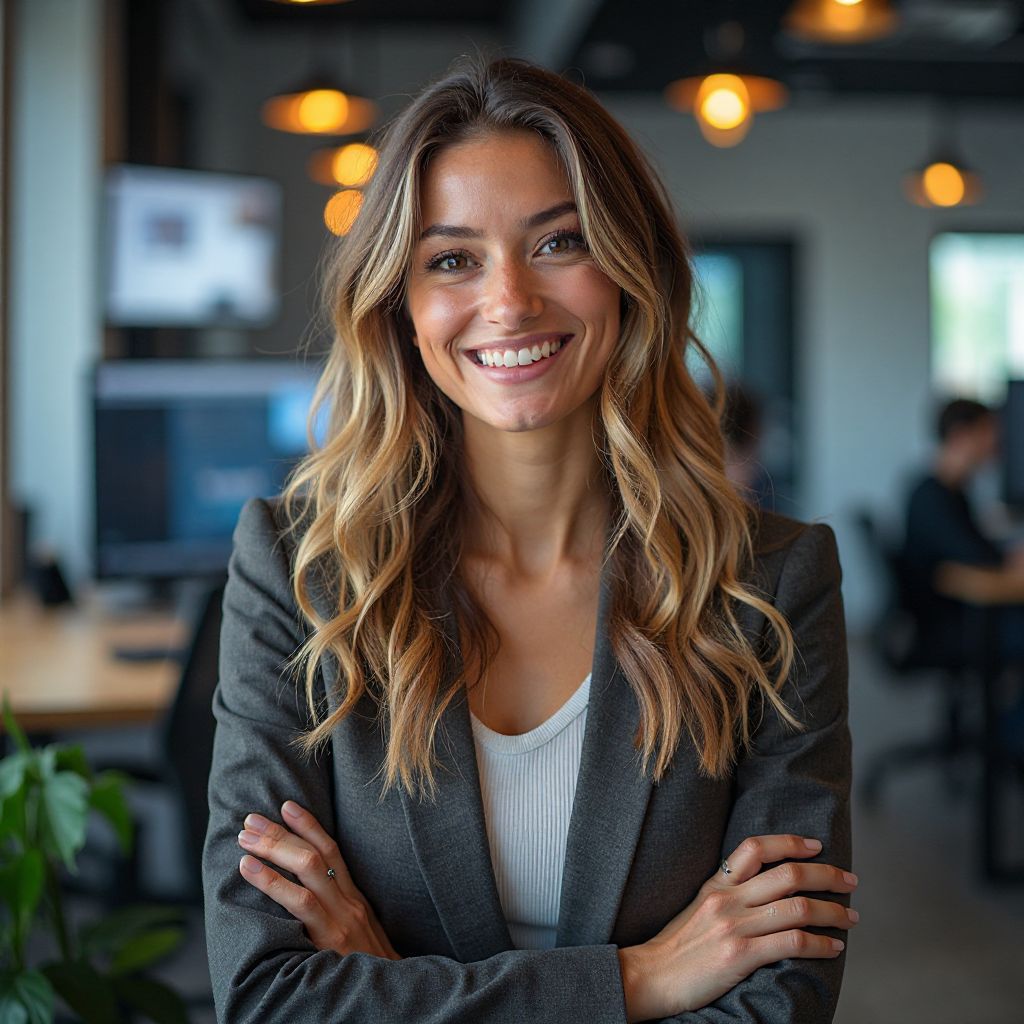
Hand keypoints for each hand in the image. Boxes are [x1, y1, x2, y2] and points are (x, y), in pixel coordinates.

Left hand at [237, 800, 400, 959]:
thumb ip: (340, 914)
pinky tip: (249, 868)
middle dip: (280, 832)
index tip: (286, 805)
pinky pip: (299, 902)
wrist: (394, 995)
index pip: (332, 849)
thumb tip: (310, 897)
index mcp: (355, 897)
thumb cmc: (369, 970)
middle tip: (250, 819)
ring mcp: (341, 917)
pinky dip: (271, 880)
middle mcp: (350, 900)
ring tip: (245, 838)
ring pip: (307, 867)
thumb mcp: (360, 934)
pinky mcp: (330, 937)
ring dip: (273, 847)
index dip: (308, 825)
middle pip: (315, 852)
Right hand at [617, 834, 857, 1021]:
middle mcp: (727, 898)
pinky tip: (833, 947)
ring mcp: (734, 926)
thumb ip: (728, 894)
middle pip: (788, 874)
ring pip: (797, 908)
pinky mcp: (740, 955)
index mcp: (716, 883)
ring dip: (832, 912)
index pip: (756, 847)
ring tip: (850, 917)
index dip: (790, 842)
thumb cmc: (677, 947)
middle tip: (849, 880)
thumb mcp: (698, 906)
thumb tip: (766, 890)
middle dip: (826, 875)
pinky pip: (792, 943)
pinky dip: (820, 943)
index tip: (816, 846)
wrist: (650, 975)